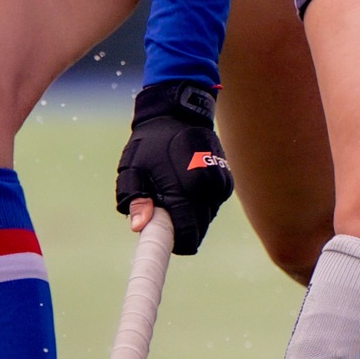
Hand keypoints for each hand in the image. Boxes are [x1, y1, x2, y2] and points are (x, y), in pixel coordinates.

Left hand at [115, 81, 233, 255]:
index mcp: (181, 190)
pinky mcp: (226, 180)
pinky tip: (188, 182)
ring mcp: (218, 185)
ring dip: (192, 213)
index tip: (166, 243)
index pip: (187, 235)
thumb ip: (136, 198)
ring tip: (175, 189)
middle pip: (198, 231)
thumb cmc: (150, 143)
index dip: (177, 245)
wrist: (180, 113)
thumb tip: (139, 226)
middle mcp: (205, 190)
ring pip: (206, 217)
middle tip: (164, 210)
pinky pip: (213, 203)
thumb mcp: (133, 169)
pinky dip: (201, 201)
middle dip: (181, 227)